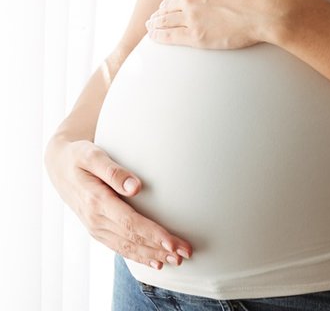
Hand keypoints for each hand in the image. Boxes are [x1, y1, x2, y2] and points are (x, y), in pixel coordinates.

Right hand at [44, 136, 191, 268]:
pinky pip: (119, 247)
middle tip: (184, 253)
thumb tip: (136, 186)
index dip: (152, 234)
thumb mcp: (92, 155)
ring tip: (175, 260)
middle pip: (132, 239)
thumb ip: (113, 171)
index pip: (130, 223)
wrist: (59, 166)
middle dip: (159, 248)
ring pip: (127, 247)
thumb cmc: (79, 156)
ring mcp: (96, 227)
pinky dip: (137, 256)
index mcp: (96, 201)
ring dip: (152, 256)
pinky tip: (154, 261)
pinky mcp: (98, 229)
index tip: (172, 241)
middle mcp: (96, 219)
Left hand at [145, 0, 281, 48]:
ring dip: (156, 22)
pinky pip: (170, 36)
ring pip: (166, 20)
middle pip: (168, 4)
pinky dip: (159, 36)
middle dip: (162, 9)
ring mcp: (191, 18)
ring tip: (151, 25)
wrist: (265, 8)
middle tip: (157, 14)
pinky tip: (153, 35)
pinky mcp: (197, 37)